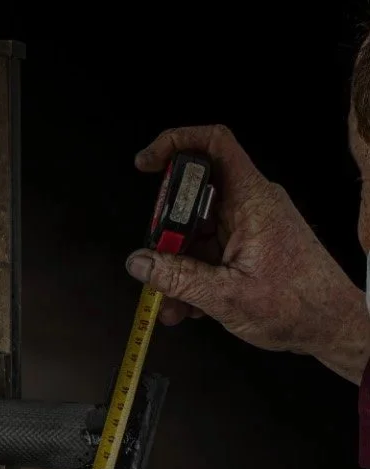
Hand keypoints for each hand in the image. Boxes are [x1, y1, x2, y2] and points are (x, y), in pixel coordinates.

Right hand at [125, 124, 369, 382]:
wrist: (329, 325)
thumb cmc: (298, 306)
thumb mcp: (226, 295)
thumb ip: (177, 277)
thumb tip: (139, 261)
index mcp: (252, 201)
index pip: (215, 145)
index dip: (177, 143)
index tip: (147, 164)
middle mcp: (251, 205)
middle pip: (193, 199)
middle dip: (166, 234)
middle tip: (155, 264)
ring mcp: (249, 225)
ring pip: (197, 232)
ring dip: (177, 266)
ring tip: (172, 302)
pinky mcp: (248, 245)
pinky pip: (209, 250)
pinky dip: (193, 275)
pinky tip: (189, 304)